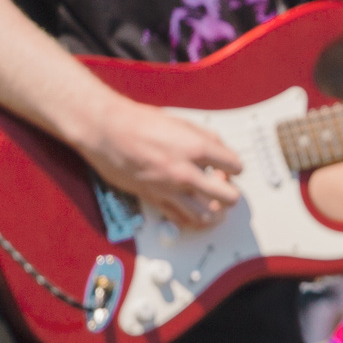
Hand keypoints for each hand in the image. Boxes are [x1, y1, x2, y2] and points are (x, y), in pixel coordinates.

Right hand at [72, 93, 243, 228]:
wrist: (107, 131)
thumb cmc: (139, 123)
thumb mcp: (182, 123)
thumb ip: (206, 139)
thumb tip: (220, 152)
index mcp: (197, 148)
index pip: (236, 167)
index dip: (234, 168)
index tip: (229, 168)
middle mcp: (185, 172)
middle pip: (228, 197)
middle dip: (230, 194)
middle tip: (224, 188)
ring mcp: (169, 189)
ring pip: (206, 216)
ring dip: (215, 212)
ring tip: (213, 205)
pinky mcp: (153, 198)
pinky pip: (180, 219)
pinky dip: (191, 218)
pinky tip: (193, 211)